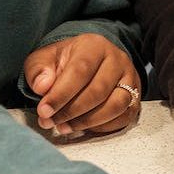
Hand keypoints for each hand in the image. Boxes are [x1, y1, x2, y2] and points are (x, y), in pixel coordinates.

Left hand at [23, 33, 140, 135]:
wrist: (88, 62)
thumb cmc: (64, 62)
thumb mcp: (44, 59)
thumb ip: (38, 70)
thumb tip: (42, 87)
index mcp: (94, 45)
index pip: (80, 71)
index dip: (61, 94)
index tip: (44, 111)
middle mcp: (117, 60)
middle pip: (98, 91)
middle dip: (71, 111)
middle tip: (50, 122)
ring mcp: (130, 79)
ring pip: (115, 106)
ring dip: (87, 122)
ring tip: (64, 127)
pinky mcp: (135, 98)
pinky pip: (123, 117)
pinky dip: (101, 127)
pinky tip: (82, 127)